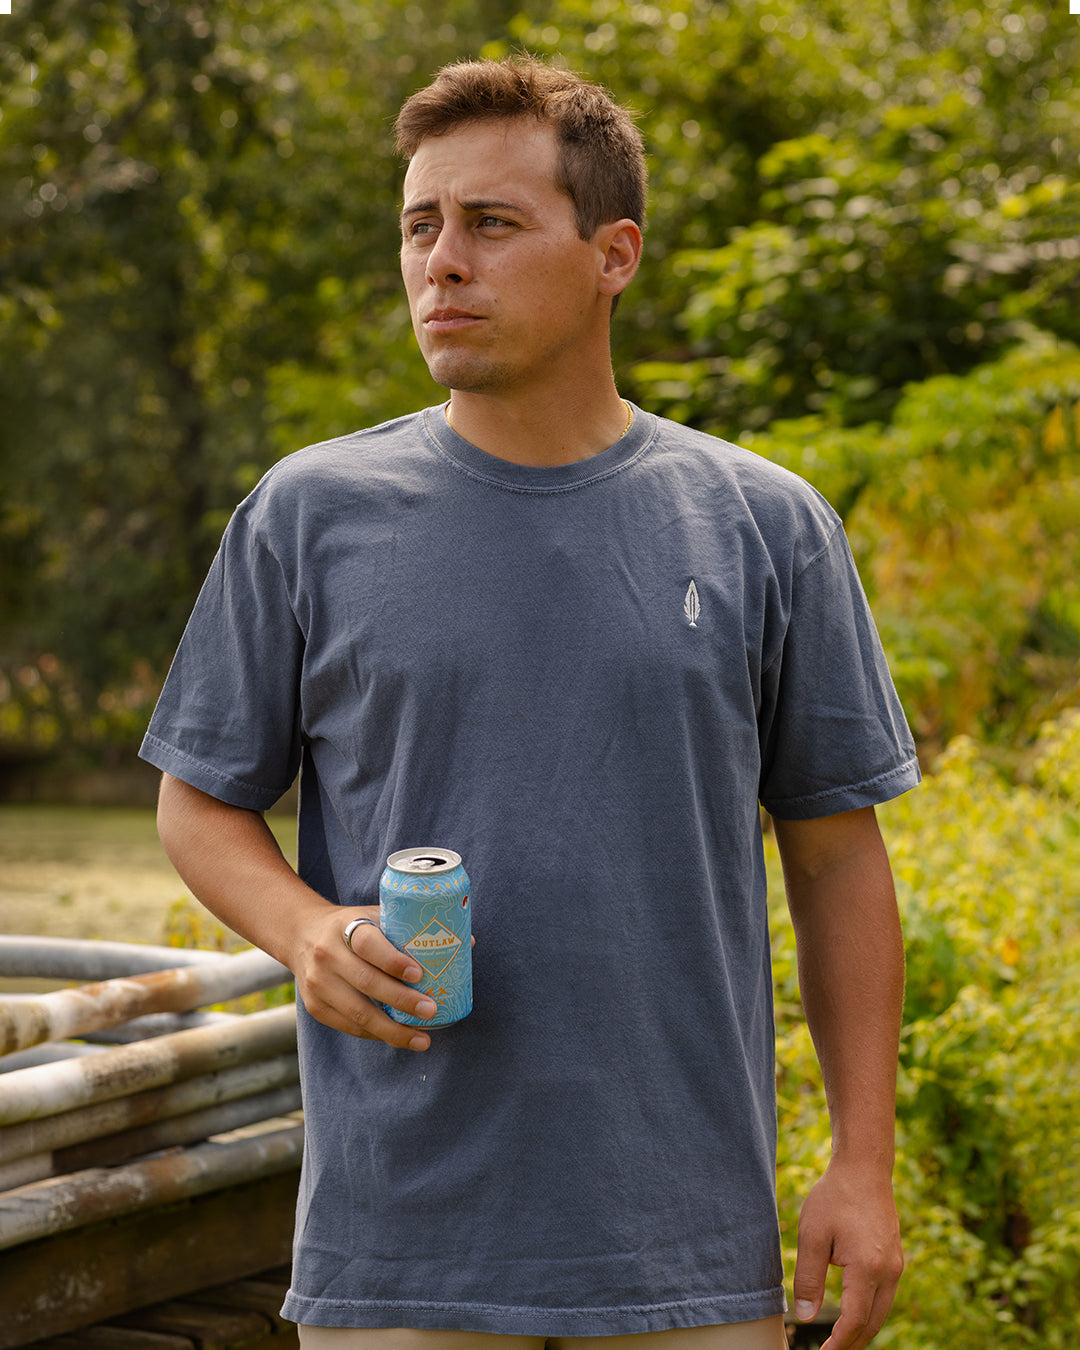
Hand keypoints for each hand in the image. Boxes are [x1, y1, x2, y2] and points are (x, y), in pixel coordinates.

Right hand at [293, 904, 438, 1051]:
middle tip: (431, 1010)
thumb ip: (410, 928)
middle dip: (402, 1000)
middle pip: (366, 982)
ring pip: (358, 1012)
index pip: (367, 944)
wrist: (302, 935)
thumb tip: (467, 943)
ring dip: (393, 1030)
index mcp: (344, 926)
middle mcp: (327, 955)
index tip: (419, 974)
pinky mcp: (315, 1007)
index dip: (393, 961)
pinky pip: (350, 1026)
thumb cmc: (352, 926)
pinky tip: (399, 1037)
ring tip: (422, 1038)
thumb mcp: (373, 914)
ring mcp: (318, 983)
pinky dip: (377, 1034)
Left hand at [792, 1161, 903, 1349]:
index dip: (838, 1343)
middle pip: (872, 1323)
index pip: (855, 1321)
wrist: (864, 1168)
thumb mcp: (812, 1234)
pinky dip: (870, 1311)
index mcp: (867, 1269)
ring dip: (862, 1329)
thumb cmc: (835, 1197)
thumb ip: (808, 1278)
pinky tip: (853, 1312)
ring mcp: (895, 1265)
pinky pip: (885, 1295)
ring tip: (839, 1340)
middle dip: (852, 1343)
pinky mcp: (895, 1257)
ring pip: (882, 1311)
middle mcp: (888, 1272)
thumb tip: (805, 1316)